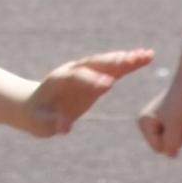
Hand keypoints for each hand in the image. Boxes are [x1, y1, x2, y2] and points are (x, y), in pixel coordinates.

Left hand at [20, 48, 153, 137]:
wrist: (34, 105)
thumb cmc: (37, 116)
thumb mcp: (40, 124)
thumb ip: (52, 124)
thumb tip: (64, 128)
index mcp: (59, 80)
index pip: (77, 77)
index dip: (91, 80)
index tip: (108, 85)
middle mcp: (73, 71)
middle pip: (94, 63)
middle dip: (113, 62)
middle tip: (134, 60)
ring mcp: (85, 72)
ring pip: (106, 63)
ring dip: (125, 59)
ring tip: (146, 55)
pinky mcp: (96, 78)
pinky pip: (113, 69)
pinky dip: (128, 64)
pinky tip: (144, 58)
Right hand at [137, 82, 181, 157]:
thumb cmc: (180, 103)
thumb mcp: (175, 127)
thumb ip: (171, 144)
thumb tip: (171, 156)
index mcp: (144, 123)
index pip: (159, 148)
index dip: (171, 141)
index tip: (175, 124)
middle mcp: (149, 124)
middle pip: (166, 147)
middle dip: (178, 138)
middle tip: (180, 122)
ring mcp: (160, 124)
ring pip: (174, 143)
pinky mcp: (171, 122)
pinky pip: (179, 137)